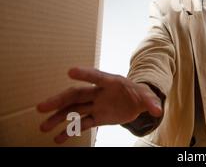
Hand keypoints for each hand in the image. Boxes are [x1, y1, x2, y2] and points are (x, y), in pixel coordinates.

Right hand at [36, 67, 162, 143]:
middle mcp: (99, 93)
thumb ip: (151, 103)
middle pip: (77, 94)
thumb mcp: (147, 97)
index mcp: (111, 82)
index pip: (97, 77)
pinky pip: (81, 124)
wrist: (137, 102)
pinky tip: (57, 138)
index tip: (70, 71)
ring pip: (74, 110)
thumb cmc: (139, 94)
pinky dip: (70, 131)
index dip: (85, 74)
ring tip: (43, 126)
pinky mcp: (97, 117)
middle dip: (59, 100)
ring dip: (58, 117)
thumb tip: (158, 110)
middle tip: (42, 106)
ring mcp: (96, 105)